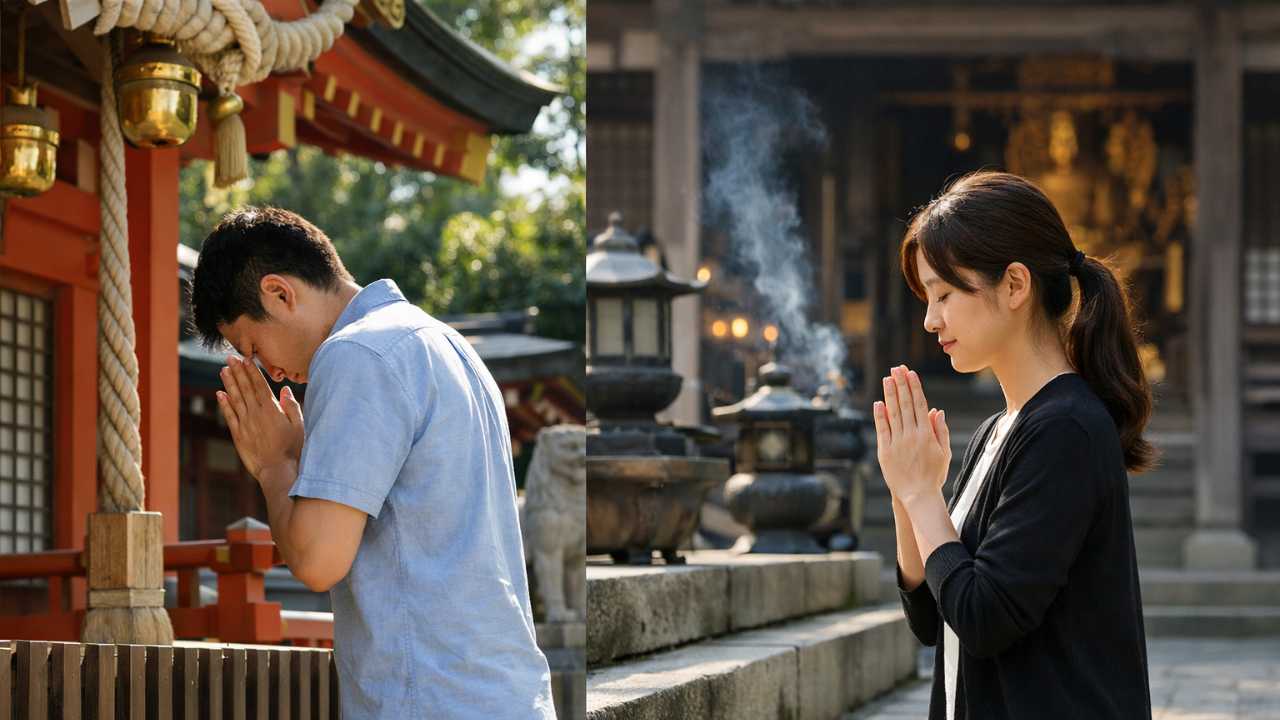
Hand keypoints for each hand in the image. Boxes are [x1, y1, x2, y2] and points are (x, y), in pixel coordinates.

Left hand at [216, 355, 303, 481]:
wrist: (277, 470)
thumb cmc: (292, 449)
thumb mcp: (298, 426)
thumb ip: (291, 407)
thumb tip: (285, 390)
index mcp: (271, 409)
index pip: (259, 385)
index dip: (252, 371)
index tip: (246, 359)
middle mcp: (256, 413)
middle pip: (245, 388)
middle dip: (237, 371)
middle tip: (230, 358)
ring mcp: (245, 423)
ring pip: (235, 399)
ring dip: (229, 383)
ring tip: (223, 370)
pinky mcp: (238, 435)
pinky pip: (229, 415)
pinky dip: (224, 404)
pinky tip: (220, 394)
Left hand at [873, 365, 950, 504]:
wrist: (918, 495)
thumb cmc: (933, 474)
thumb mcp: (944, 452)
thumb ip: (940, 430)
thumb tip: (936, 410)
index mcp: (927, 434)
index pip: (919, 405)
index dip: (914, 387)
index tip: (910, 373)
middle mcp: (911, 436)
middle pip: (905, 405)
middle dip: (901, 384)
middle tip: (896, 368)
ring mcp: (897, 443)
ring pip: (893, 413)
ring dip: (889, 394)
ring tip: (887, 379)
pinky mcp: (885, 451)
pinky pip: (882, 430)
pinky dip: (880, 416)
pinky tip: (878, 403)